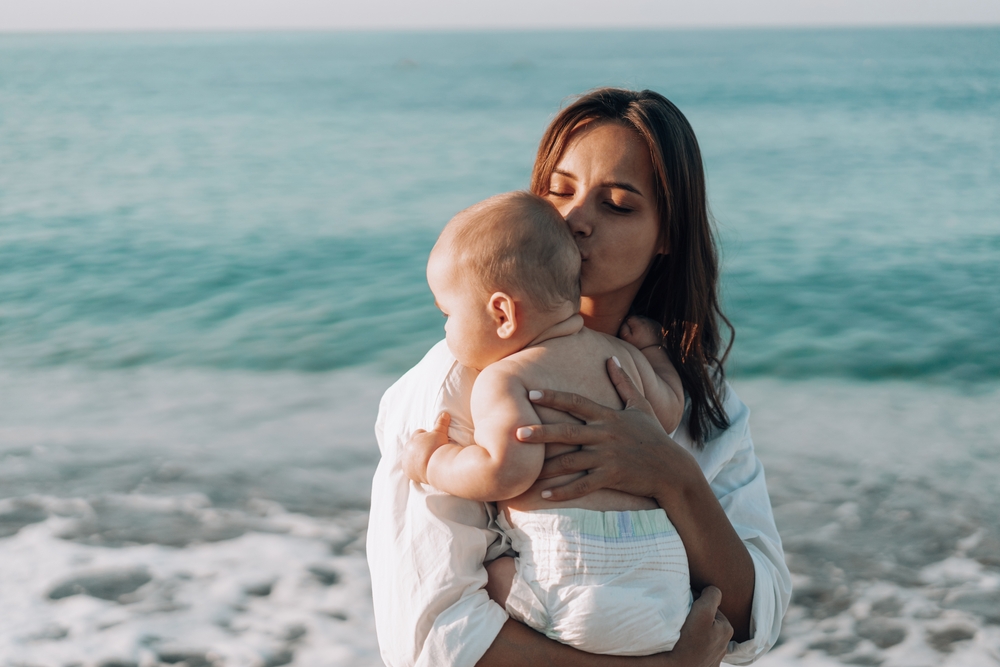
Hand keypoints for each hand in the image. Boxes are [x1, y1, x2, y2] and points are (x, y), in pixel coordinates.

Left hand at [400, 411, 450, 484]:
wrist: (437, 465)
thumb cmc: (439, 447)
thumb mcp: (441, 433)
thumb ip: (441, 423)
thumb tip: (444, 414)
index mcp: (415, 438)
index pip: (418, 433)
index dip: (425, 437)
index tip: (430, 441)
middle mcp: (408, 448)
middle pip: (412, 445)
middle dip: (418, 447)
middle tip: (428, 451)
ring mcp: (407, 459)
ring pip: (409, 457)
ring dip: (414, 458)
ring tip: (425, 461)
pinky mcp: (407, 470)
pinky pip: (408, 468)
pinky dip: (413, 469)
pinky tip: (420, 469)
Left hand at [516, 358, 699, 504]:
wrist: (672, 469)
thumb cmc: (654, 436)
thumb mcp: (641, 406)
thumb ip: (623, 383)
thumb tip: (611, 359)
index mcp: (609, 416)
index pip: (577, 402)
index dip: (554, 397)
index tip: (531, 394)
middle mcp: (605, 435)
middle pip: (568, 432)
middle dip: (542, 433)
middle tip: (517, 432)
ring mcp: (608, 457)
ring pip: (572, 461)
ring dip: (547, 467)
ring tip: (526, 470)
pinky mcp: (612, 477)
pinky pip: (583, 485)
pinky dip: (563, 491)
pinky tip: (545, 494)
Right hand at [618, 315, 663, 349]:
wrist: (654, 355)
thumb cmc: (638, 347)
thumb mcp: (626, 337)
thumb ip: (623, 326)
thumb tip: (624, 319)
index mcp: (639, 321)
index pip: (629, 317)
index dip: (627, 325)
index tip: (629, 333)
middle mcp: (647, 320)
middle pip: (637, 318)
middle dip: (635, 325)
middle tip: (635, 336)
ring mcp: (654, 323)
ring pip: (644, 321)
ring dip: (642, 327)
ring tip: (641, 337)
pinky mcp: (659, 327)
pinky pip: (651, 325)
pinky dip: (648, 329)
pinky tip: (647, 337)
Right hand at [666, 587, 732, 666]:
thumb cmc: (688, 640)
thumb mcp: (703, 611)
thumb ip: (712, 595)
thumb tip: (711, 589)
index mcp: (727, 628)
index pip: (710, 605)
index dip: (697, 603)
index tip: (687, 608)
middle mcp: (724, 644)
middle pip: (707, 620)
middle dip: (696, 618)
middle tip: (683, 621)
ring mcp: (713, 657)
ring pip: (701, 635)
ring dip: (693, 632)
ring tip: (681, 634)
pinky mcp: (702, 665)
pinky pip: (696, 649)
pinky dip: (690, 646)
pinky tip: (682, 646)